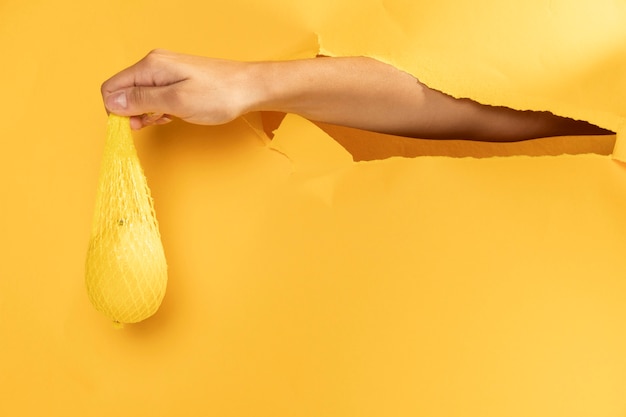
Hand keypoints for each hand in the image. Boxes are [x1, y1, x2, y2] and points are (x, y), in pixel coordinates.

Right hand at [101, 49, 257, 128]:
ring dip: (146, 112)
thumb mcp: (176, 102)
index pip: (112, 87)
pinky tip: (171, 116)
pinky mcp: (177, 79)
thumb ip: (142, 100)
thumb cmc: (219, 95)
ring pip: (139, 95)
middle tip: (150, 125)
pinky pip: (155, 96)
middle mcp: (155, 65)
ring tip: (165, 120)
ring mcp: (166, 71)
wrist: (250, 88)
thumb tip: (112, 102)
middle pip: (124, 91)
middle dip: (131, 113)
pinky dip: (158, 109)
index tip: (132, 126)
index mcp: (150, 67)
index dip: (116, 110)